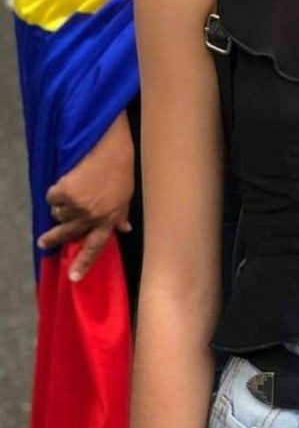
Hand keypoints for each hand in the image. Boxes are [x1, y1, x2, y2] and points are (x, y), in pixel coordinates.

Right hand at [38, 110, 134, 281]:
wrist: (111, 149)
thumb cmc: (121, 170)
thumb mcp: (126, 196)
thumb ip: (122, 215)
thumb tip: (125, 229)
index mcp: (109, 220)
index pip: (95, 248)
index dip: (83, 264)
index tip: (73, 278)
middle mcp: (93, 217)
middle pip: (67, 235)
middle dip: (53, 239)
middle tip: (43, 242)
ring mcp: (78, 206)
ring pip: (59, 213)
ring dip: (61, 204)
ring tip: (73, 190)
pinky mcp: (66, 192)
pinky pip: (52, 197)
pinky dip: (56, 190)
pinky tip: (66, 181)